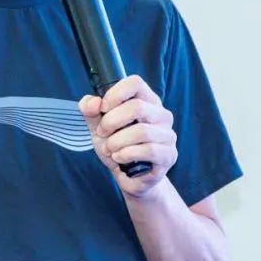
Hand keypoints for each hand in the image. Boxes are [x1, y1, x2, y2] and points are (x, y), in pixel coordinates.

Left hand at [79, 75, 176, 198]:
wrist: (129, 177)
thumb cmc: (116, 147)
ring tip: (110, 149)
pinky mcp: (169, 155)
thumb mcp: (98, 127)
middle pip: (137, 107)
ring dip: (117, 142)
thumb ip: (90, 111)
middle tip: (102, 134)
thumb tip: (93, 102)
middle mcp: (161, 115)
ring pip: (141, 131)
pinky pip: (148, 150)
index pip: (135, 83)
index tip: (102, 108)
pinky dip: (127, 154)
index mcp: (146, 101)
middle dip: (111, 122)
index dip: (115, 94)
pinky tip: (119, 158)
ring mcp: (168, 135)